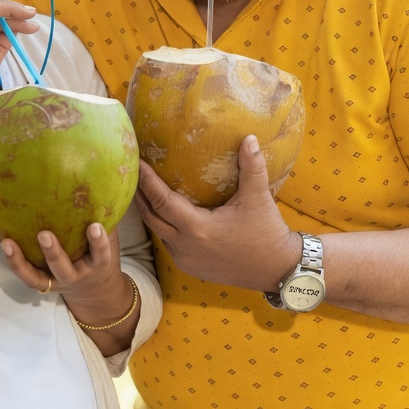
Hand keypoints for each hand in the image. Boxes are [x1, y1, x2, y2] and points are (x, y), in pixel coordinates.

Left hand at [1, 222, 129, 325]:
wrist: (95, 291)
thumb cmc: (99, 255)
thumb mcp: (109, 242)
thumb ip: (105, 221)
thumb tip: (100, 188)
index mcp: (97, 265)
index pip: (101, 255)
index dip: (98, 243)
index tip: (94, 226)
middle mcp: (76, 276)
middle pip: (63, 269)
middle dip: (53, 253)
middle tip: (44, 234)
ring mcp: (57, 282)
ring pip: (38, 278)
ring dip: (22, 261)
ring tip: (8, 243)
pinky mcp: (43, 283)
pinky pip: (27, 276)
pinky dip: (15, 262)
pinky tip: (6, 244)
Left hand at [134, 135, 299, 291]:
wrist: (277, 270)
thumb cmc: (267, 234)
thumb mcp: (258, 198)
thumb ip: (252, 167)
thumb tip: (248, 138)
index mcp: (197, 228)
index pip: (162, 200)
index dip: (146, 180)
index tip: (136, 162)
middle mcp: (185, 246)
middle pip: (151, 217)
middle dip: (140, 194)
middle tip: (132, 172)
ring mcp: (186, 259)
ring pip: (157, 232)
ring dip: (149, 212)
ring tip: (142, 190)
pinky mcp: (190, 267)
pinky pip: (168, 244)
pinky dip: (162, 227)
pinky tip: (163, 214)